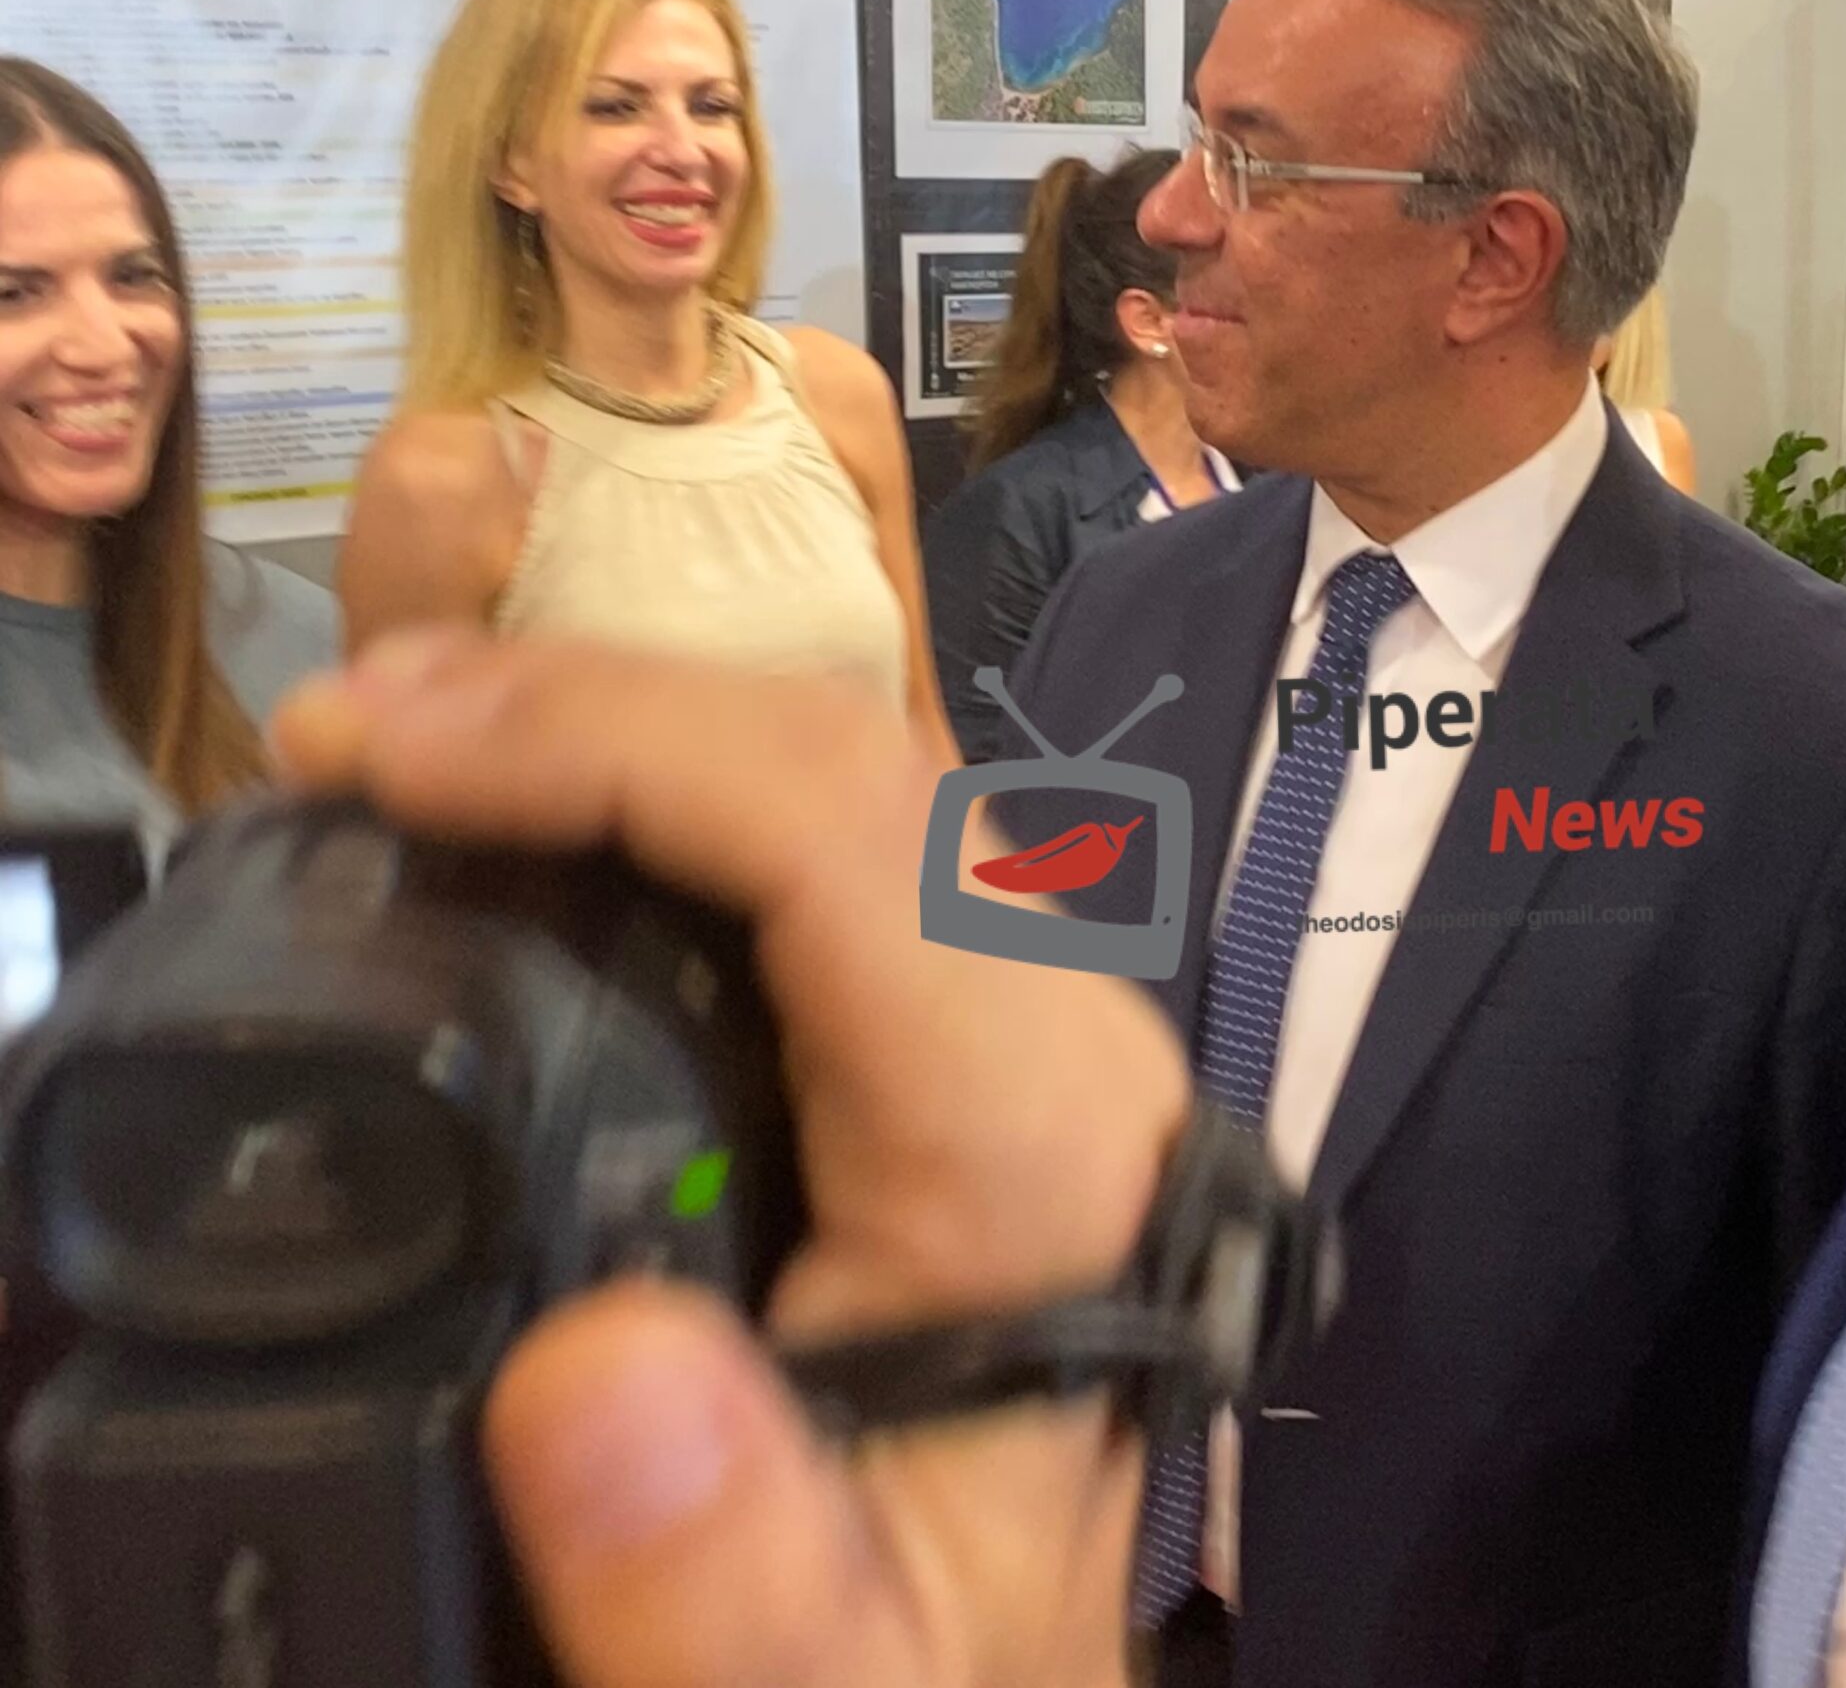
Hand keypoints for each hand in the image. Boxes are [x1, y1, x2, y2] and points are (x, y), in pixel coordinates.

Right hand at [270, 629, 1190, 1687]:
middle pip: (836, 761)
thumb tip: (598, 1380)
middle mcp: (1054, 1037)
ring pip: (829, 778)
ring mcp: (1014, 1015)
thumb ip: (729, 1586)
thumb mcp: (833, 1674)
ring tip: (398, 748)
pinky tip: (526, 814)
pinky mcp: (960, 1032)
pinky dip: (651, 801)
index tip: (371, 757)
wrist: (1010, 1662)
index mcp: (1036, 1145)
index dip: (599, 743)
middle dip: (574, 707)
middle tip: (337, 737)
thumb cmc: (932, 1647)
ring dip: (605, 735)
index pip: (844, 830)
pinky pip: (817, 848)